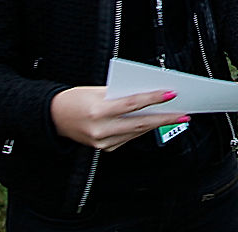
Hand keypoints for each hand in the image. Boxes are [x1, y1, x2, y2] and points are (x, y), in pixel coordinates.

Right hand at [50, 86, 183, 151]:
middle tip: (183, 112)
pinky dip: (141, 129)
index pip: (132, 104)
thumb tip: (146, 93)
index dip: (153, 99)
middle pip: (140, 123)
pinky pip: (128, 138)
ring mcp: (102, 142)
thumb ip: (120, 94)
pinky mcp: (104, 148)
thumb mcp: (97, 90)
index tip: (170, 94)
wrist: (54, 118)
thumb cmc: (75, 99)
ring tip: (173, 116)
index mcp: (98, 111)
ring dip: (156, 124)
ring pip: (136, 132)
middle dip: (164, 118)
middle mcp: (101, 129)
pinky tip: (152, 122)